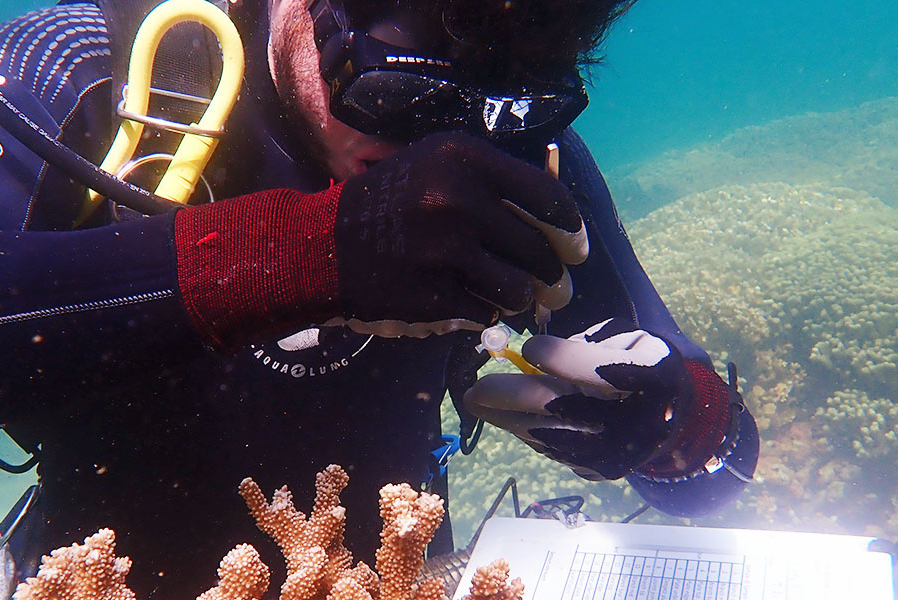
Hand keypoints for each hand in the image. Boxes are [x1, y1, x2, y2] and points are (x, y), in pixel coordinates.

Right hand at [328, 132, 587, 336]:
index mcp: (464, 159)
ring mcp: (443, 250)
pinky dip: (485, 312)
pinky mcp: (431, 294)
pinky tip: (471, 301)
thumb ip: (495, 179)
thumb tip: (560, 218)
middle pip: (538, 251)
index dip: (570, 228)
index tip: (575, 246)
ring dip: (521, 297)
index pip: (547, 196)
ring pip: (519, 289)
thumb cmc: (391, 201)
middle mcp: (457, 199)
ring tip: (512, 295)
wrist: (322, 246)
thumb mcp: (439, 165)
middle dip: (551, 273)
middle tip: (552, 284)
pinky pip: (485, 312)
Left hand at [463, 319, 691, 479]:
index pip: (596, 370)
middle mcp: (636, 420)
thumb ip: (585, 343)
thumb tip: (532, 356)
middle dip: (508, 395)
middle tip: (476, 388)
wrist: (674, 419)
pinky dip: (524, 430)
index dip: (558, 358)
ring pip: (544, 434)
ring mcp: (616, 452)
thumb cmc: (641, 364)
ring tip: (480, 401)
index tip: (530, 347)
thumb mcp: (627, 338)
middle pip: (558, 407)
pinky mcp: (598, 469)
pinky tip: (507, 416)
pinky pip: (549, 448)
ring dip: (504, 417)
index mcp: (652, 376)